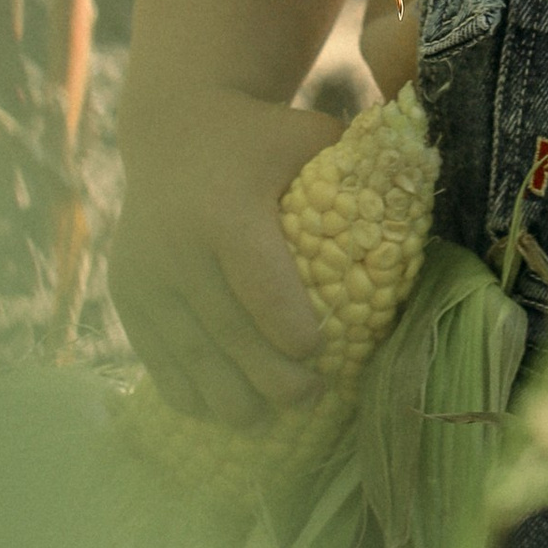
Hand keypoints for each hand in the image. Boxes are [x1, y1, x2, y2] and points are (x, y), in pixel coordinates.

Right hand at [108, 85, 337, 426]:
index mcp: (227, 208)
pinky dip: (186, 389)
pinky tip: (216, 409)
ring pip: (190, 355)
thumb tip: (423, 193)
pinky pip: (156, 354)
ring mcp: (145, 273)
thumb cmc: (261, 139)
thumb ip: (356, 169)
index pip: (260, 284)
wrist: (173, 126)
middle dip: (270, 378)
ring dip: (229, 398)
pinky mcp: (125, 292)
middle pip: (228, 332)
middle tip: (309, 398)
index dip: (290, 328)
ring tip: (264, 420)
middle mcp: (177, 244)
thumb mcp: (306, 136)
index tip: (320, 353)